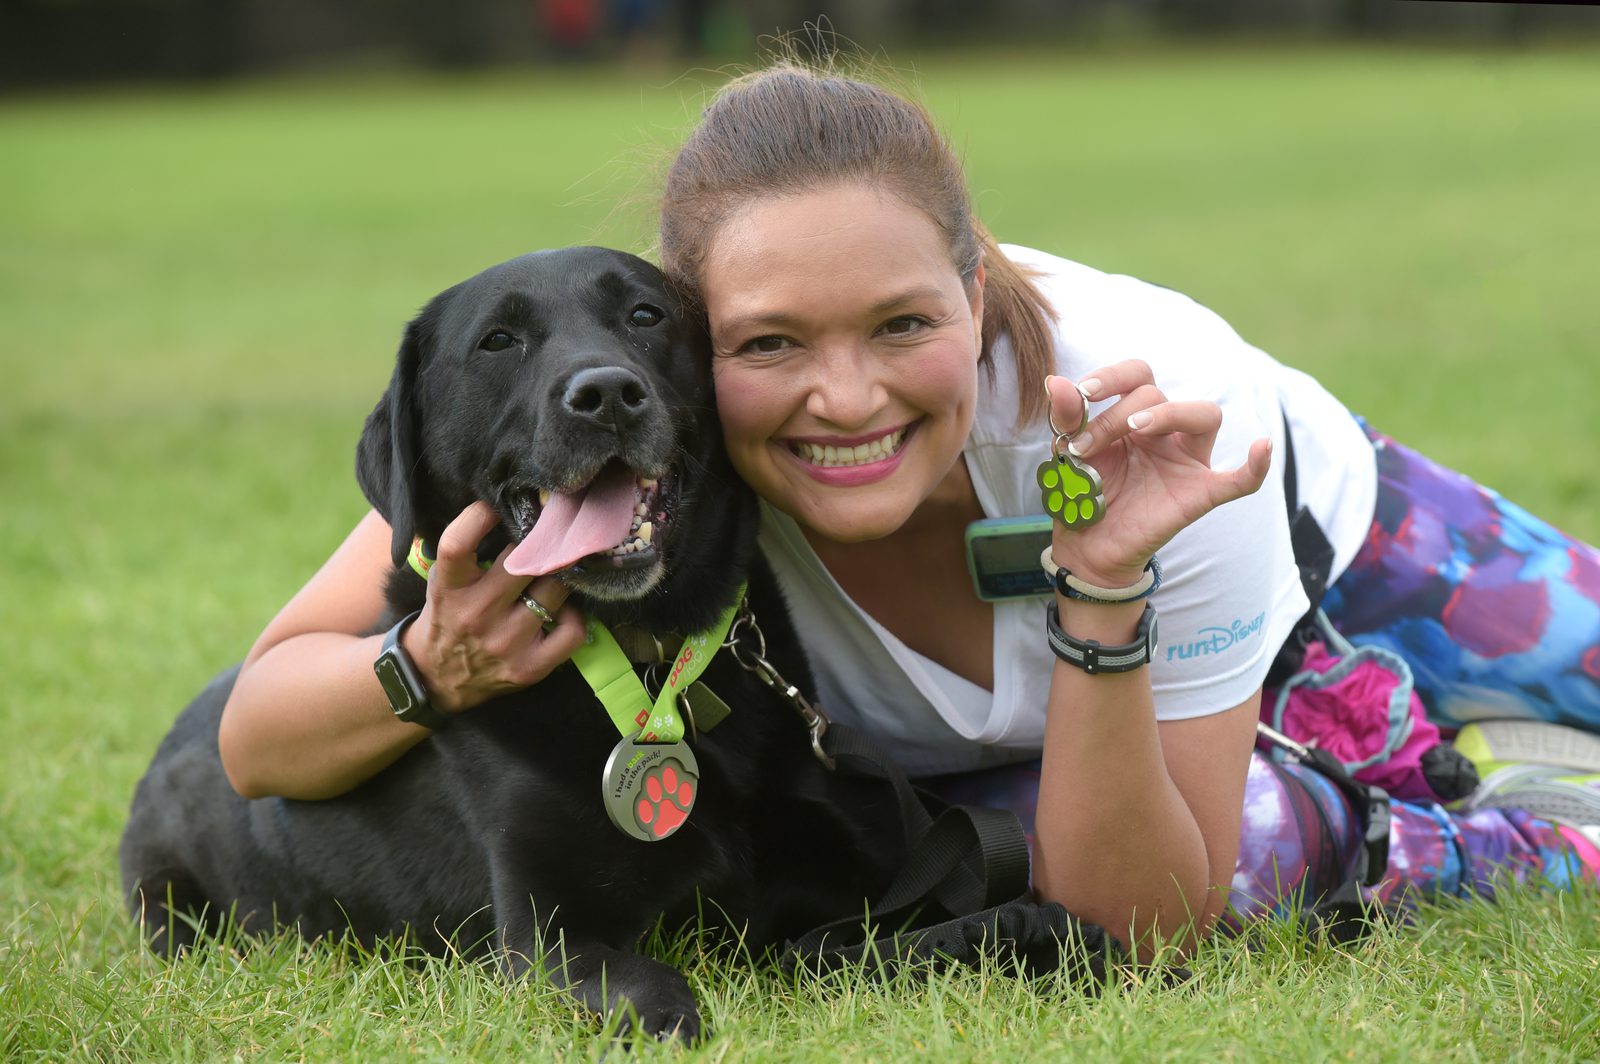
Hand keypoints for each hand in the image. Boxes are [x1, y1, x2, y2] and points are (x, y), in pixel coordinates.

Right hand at [399, 501, 586, 712]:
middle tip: (551, 537)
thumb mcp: (444, 580)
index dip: (480, 517)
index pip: (458, 544)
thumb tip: (513, 509)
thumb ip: (468, 550)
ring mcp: (505, 643)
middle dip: (540, 546)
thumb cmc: (449, 615)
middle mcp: (476, 614)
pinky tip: (563, 610)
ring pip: (555, 591)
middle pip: (525, 562)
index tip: (498, 506)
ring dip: (561, 578)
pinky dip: (575, 616)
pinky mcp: (530, 668)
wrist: (438, 677)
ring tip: (558, 573)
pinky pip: (572, 630)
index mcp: (450, 587)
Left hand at [1044, 362, 1271, 587]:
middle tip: (1083, 447)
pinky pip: (1239, 481)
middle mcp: (1165, 432)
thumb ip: (1066, 418)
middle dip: (1115, 415)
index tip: (1082, 395)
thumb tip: (1055, 381)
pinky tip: (1261, 447)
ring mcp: (1186, 462)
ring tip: (1137, 428)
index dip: (1112, 377)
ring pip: (1205, 416)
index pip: (1138, 375)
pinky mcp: (1199, 495)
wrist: (1086, 546)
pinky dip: (1255, 466)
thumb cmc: (1083, 493)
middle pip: (1158, 395)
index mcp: (1134, 415)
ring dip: (1170, 413)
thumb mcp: (1068, 453)